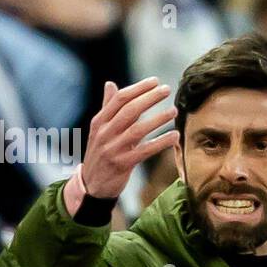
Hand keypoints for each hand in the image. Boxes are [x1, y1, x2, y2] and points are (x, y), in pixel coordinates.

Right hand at [80, 78, 178, 197]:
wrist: (92, 185)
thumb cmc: (100, 153)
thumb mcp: (99, 130)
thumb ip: (107, 107)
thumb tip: (110, 84)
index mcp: (99, 122)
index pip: (119, 99)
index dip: (138, 89)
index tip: (155, 81)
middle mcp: (104, 133)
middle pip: (129, 110)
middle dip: (149, 98)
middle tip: (167, 89)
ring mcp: (113, 149)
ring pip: (138, 129)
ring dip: (158, 119)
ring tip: (173, 111)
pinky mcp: (122, 164)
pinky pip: (145, 151)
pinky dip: (161, 142)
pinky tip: (174, 136)